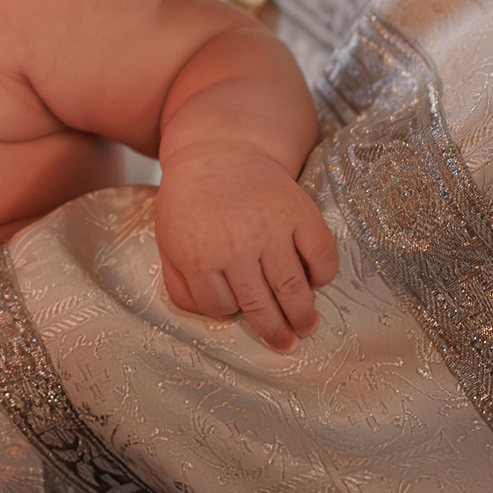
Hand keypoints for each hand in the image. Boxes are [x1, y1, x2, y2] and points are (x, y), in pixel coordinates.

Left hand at [153, 142, 339, 351]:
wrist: (217, 149)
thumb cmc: (191, 201)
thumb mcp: (169, 241)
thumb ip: (180, 284)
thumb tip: (209, 317)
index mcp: (199, 257)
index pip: (221, 307)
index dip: (230, 312)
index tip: (238, 311)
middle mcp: (236, 247)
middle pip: (260, 306)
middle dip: (275, 331)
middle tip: (285, 343)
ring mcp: (271, 229)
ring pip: (292, 288)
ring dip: (303, 314)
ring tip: (306, 326)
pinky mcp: (299, 212)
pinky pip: (321, 255)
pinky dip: (323, 274)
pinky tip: (317, 281)